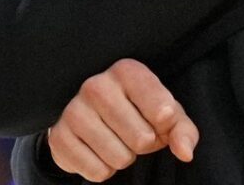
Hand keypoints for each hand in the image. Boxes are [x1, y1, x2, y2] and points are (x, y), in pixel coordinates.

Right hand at [46, 59, 198, 180]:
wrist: (90, 119)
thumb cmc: (137, 113)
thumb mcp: (166, 116)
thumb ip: (183, 131)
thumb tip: (184, 152)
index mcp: (125, 72)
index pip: (163, 110)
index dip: (166, 124)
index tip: (159, 118)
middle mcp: (95, 85)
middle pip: (142, 139)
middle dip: (143, 144)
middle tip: (132, 133)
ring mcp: (73, 110)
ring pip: (119, 158)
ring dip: (123, 158)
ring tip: (114, 141)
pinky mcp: (58, 137)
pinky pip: (97, 171)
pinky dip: (103, 169)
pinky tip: (96, 151)